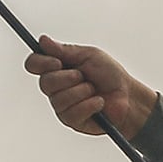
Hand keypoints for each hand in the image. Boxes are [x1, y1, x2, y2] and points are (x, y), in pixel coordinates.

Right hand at [24, 36, 155, 141]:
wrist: (129, 96)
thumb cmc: (110, 75)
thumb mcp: (90, 56)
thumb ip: (65, 50)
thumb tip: (42, 40)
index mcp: (57, 69)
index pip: (34, 64)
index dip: (40, 63)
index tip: (57, 62)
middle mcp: (55, 88)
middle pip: (45, 83)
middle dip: (68, 78)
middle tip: (83, 76)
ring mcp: (62, 106)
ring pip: (59, 99)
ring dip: (82, 91)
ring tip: (94, 90)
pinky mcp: (72, 121)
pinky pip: (73, 113)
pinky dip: (90, 104)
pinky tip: (99, 103)